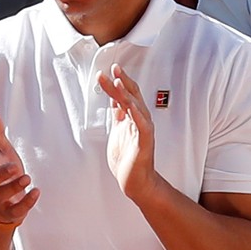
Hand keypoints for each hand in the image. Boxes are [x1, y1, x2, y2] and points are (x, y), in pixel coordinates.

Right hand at [0, 110, 38, 226]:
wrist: (5, 207)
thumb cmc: (3, 174)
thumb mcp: (1, 152)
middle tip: (14, 166)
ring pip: (2, 196)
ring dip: (15, 186)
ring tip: (26, 177)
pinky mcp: (11, 213)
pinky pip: (17, 211)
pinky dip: (27, 202)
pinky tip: (37, 191)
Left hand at [100, 64, 157, 202]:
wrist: (134, 181)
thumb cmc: (127, 157)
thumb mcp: (118, 130)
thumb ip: (118, 114)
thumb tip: (114, 98)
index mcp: (131, 118)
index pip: (125, 95)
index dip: (116, 83)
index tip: (106, 72)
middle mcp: (139, 120)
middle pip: (132, 96)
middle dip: (123, 81)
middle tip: (114, 68)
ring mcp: (143, 130)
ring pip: (136, 107)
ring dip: (128, 94)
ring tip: (119, 82)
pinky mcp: (145, 142)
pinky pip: (142, 125)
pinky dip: (136, 114)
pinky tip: (130, 105)